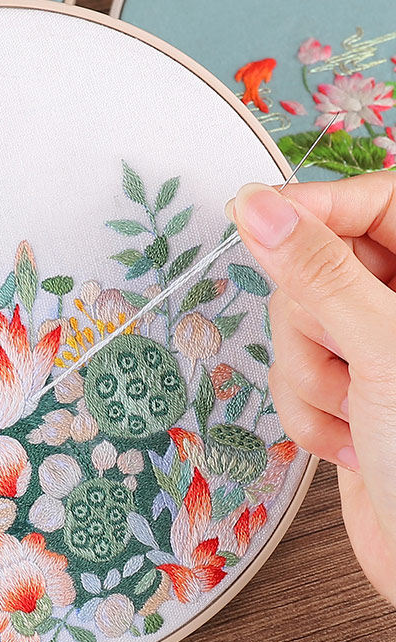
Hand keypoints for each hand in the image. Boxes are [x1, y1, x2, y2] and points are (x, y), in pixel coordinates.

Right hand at [228, 172, 395, 606]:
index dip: (314, 208)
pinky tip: (350, 440)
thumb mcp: (382, 347)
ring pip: (295, 326)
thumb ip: (316, 271)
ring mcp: (375, 348)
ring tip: (357, 412)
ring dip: (310, 378)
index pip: (372, 201)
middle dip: (312, 325)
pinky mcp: (347, 389)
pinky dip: (308, 412)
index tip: (259, 217)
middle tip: (348, 356)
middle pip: (317, 267)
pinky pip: (293, 374)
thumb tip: (260, 207)